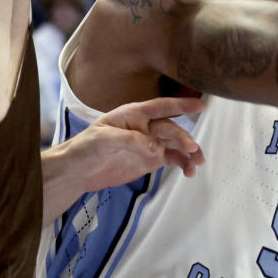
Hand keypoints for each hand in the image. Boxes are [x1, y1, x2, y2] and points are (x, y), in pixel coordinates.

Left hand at [74, 97, 205, 191]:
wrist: (78, 171)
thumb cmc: (86, 147)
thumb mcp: (105, 139)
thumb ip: (131, 140)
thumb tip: (156, 148)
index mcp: (134, 114)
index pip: (161, 107)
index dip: (181, 105)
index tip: (200, 105)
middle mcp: (145, 127)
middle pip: (170, 129)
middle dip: (183, 138)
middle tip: (192, 149)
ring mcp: (149, 144)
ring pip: (175, 145)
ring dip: (188, 153)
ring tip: (196, 164)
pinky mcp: (150, 160)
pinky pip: (172, 159)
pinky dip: (182, 164)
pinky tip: (189, 172)